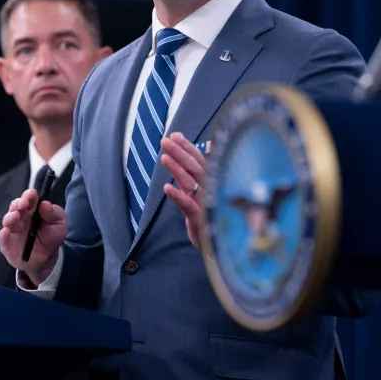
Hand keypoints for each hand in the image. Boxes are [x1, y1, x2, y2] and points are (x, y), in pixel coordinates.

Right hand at [0, 188, 66, 284]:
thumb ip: (55, 214)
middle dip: (18, 203)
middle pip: (15, 206)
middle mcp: (21, 218)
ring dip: (10, 216)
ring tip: (15, 216)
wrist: (48, 260)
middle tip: (23, 204)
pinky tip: (6, 232)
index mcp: (33, 210)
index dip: (29, 195)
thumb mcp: (59, 224)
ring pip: (7, 220)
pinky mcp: (7, 244)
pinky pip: (2, 238)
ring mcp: (13, 230)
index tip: (31, 194)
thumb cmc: (52, 238)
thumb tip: (45, 204)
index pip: (29, 199)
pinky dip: (2, 234)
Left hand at [160, 132, 207, 248]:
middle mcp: (208, 189)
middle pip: (194, 167)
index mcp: (208, 181)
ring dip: (177, 169)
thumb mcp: (198, 191)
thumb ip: (191, 169)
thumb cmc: (206, 214)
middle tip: (165, 141)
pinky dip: (178, 197)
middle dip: (180, 152)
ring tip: (164, 158)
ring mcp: (205, 203)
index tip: (175, 135)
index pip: (199, 159)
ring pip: (191, 183)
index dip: (187, 147)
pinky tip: (167, 189)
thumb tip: (191, 142)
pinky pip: (189, 206)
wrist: (217, 244)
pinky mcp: (200, 219)